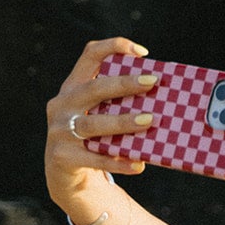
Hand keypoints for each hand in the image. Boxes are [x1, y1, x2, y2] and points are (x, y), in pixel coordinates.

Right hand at [44, 38, 155, 214]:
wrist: (67, 176)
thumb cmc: (95, 138)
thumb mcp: (101, 115)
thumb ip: (121, 104)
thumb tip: (166, 99)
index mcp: (73, 87)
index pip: (89, 56)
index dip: (113, 47)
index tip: (142, 53)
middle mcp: (62, 105)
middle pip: (93, 89)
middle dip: (124, 84)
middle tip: (153, 83)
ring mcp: (59, 131)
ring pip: (92, 124)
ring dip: (122, 122)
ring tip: (150, 121)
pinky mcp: (62, 157)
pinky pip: (93, 158)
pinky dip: (117, 162)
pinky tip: (139, 165)